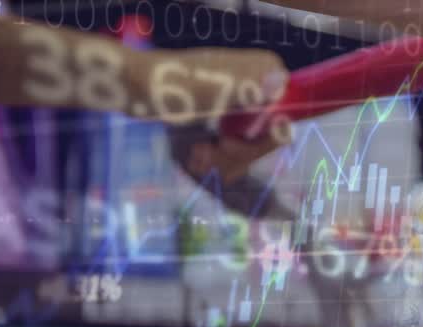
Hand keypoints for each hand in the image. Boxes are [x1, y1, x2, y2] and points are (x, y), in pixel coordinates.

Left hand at [130, 47, 290, 183]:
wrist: (132, 89)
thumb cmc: (171, 86)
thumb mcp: (213, 88)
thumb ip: (251, 87)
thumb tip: (281, 81)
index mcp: (263, 72)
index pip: (289, 112)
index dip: (268, 134)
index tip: (242, 138)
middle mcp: (258, 88)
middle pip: (269, 137)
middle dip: (241, 151)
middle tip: (216, 148)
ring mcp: (240, 107)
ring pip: (250, 148)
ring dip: (224, 160)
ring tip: (198, 154)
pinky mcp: (222, 122)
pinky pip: (233, 152)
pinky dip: (215, 159)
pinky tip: (197, 155)